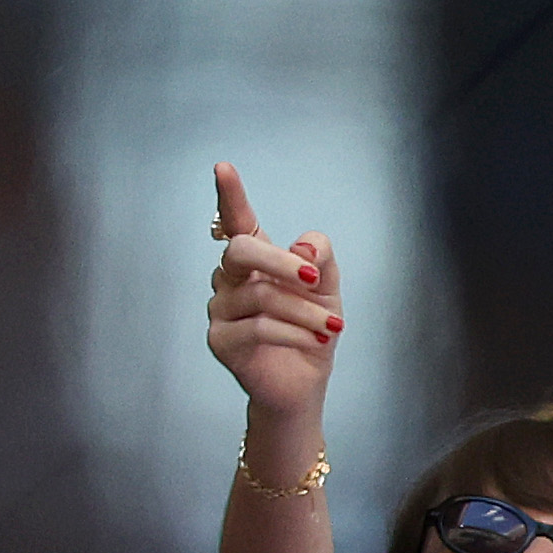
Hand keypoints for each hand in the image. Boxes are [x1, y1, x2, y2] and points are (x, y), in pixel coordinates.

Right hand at [205, 162, 343, 416]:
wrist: (303, 384)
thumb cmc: (311, 329)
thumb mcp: (326, 289)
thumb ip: (319, 258)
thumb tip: (301, 245)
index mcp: (254, 260)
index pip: (236, 221)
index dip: (230, 195)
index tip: (223, 168)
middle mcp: (230, 280)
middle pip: (242, 250)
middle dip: (281, 261)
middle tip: (314, 276)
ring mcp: (221, 310)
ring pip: (260, 295)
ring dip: (304, 311)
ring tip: (331, 327)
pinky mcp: (221, 341)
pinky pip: (258, 327)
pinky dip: (294, 332)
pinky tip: (316, 340)